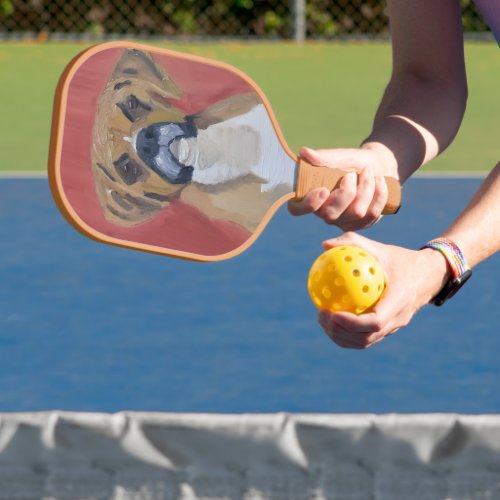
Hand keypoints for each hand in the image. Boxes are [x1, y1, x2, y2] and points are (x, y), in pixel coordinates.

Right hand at [288, 145, 396, 230]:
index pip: (297, 209)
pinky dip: (378, 193)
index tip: (323, 189)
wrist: (380, 166)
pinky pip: (372, 214)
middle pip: (330, 215)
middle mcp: (324, 213)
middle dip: (346, 192)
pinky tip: (379, 181)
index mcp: (312, 196)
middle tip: (352, 174)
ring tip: (368, 173)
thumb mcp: (340, 157)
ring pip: (355, 213)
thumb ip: (323, 157)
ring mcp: (343, 221)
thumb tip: (304, 152)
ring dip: (366, 188)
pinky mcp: (362, 224)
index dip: (308, 204)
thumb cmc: (354, 162)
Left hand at [316, 232, 449, 348]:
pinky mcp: (389, 329)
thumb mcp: (380, 248)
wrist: (429, 275)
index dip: (352, 323)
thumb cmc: (401, 259)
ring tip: (322, 319)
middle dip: (340, 332)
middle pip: (366, 338)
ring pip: (365, 342)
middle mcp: (398, 319)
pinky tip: (332, 318)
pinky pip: (366, 337)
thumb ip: (353, 243)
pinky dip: (347, 333)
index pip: (375, 322)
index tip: (332, 313)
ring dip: (341, 336)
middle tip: (321, 315)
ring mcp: (394, 327)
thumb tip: (324, 245)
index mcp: (399, 301)